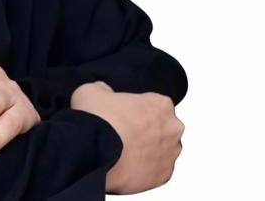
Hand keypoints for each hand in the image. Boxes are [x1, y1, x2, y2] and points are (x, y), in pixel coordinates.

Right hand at [70, 82, 184, 193]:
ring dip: (147, 149)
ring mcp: (170, 155)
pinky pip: (156, 170)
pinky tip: (126, 163)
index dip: (137, 106)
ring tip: (123, 149)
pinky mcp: (163, 177)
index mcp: (161, 104)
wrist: (93, 153)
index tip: (124, 112)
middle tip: (123, 130)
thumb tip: (105, 93)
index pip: (154, 102)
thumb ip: (105, 89)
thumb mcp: (92, 90)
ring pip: (162, 149)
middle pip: (162, 126)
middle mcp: (172, 129)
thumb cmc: (98, 120)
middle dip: (147, 128)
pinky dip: (144, 167)